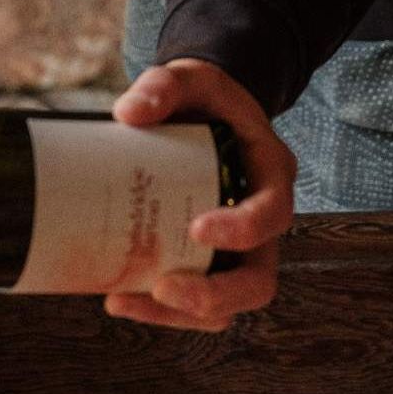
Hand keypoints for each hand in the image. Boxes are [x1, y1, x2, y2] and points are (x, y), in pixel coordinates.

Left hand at [101, 59, 295, 330]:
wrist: (199, 110)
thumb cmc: (201, 96)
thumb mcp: (188, 78)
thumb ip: (161, 86)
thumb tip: (128, 114)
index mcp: (271, 173)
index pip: (274, 214)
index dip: (243, 230)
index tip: (196, 227)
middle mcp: (262, 221)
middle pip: (258, 281)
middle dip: (213, 295)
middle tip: (163, 288)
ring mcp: (237, 250)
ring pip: (226, 306)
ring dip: (178, 314)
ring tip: (124, 301)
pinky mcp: (208, 264)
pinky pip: (195, 304)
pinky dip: (160, 310)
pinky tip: (119, 297)